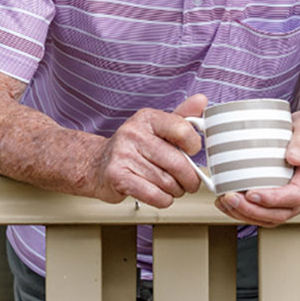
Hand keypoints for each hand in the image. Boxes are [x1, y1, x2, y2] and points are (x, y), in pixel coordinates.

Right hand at [89, 94, 208, 206]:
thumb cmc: (133, 147)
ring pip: (168, 182)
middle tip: (190, 182)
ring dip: (176, 191)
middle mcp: (134, 134)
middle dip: (189, 179)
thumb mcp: (157, 127)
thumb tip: (202, 100)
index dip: (194, 145)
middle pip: (177, 163)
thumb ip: (181, 116)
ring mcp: (124, 155)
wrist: (97, 163)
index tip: (192, 152)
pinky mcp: (118, 177)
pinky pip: (154, 195)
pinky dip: (164, 200)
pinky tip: (161, 195)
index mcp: (147, 118)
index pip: (182, 130)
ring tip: (172, 187)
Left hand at [216, 110, 299, 227]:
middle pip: (280, 214)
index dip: (273, 199)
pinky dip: (246, 213)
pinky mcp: (282, 202)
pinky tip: (230, 204)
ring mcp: (294, 202)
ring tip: (225, 202)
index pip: (296, 196)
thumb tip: (293, 157)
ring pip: (271, 218)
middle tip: (231, 199)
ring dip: (246, 214)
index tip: (251, 194)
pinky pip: (266, 215)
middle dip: (252, 210)